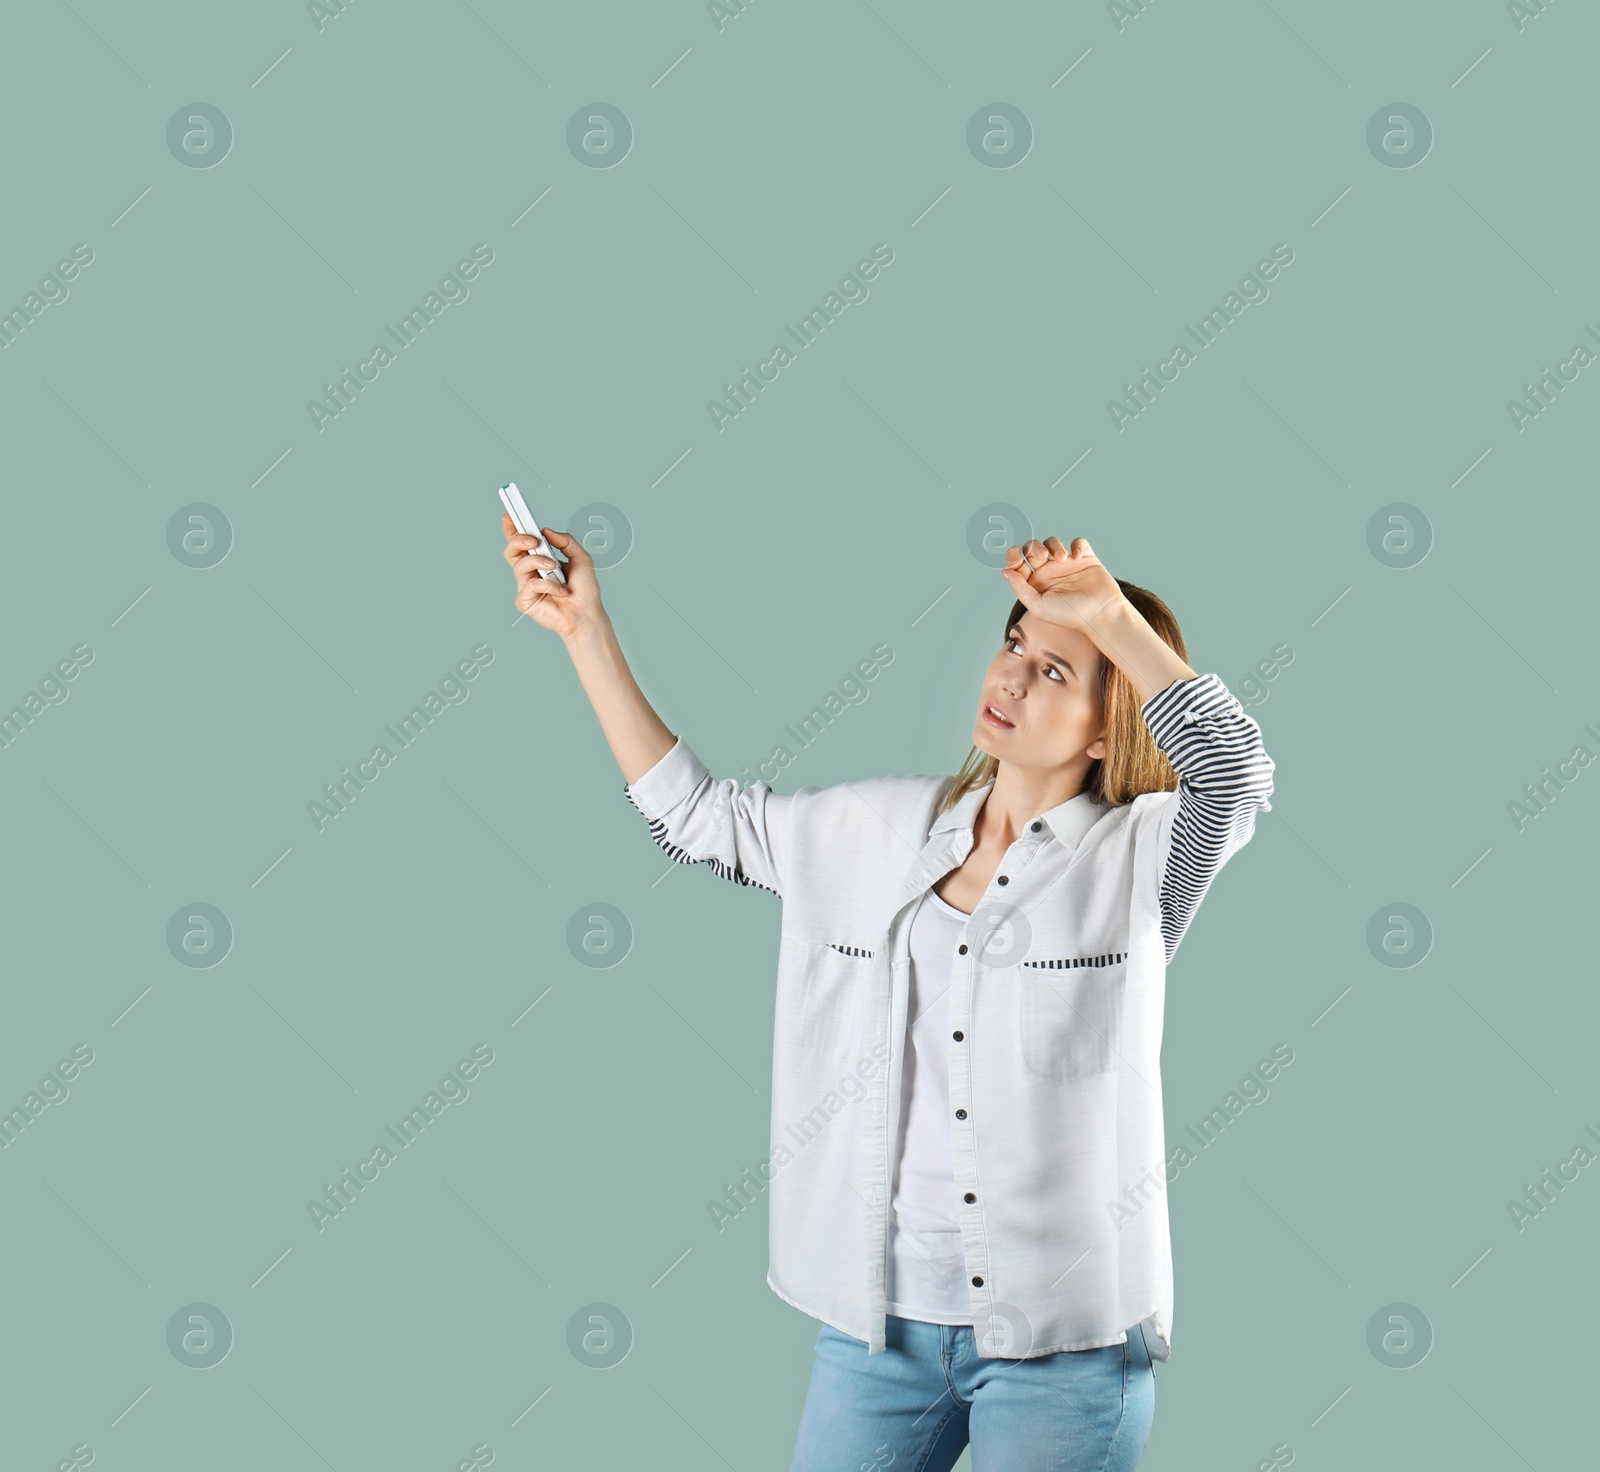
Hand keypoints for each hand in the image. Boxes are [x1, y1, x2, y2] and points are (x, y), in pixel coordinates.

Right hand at [501, 514, 606, 639]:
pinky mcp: (525, 601)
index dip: (512, 529)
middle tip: (534, 541)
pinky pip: (530, 585)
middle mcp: (530, 573)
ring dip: (538, 562)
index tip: (509, 516)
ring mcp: (526, 587)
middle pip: (511, 551)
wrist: (587, 614)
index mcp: (540, 561)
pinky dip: (548, 585)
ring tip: (554, 567)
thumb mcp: (581, 558)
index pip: (521, 543)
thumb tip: (547, 531)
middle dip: (519, 540)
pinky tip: (559, 591)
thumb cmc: (584, 590)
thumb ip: (566, 541)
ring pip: (519, 565)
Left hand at [999, 536, 1126, 639]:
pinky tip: (1077, 557)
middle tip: (1043, 555)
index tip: (1014, 552)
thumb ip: (1020, 588)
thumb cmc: (1068, 615)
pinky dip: (1077, 545)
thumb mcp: (1038, 605)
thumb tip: (1004, 571)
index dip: (1013, 556)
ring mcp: (1068, 564)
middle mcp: (1050, 572)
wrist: (1099, 614)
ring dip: (1054, 546)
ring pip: (1053, 543)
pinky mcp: (1086, 559)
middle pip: (1034, 549)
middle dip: (1034, 547)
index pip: (1019, 564)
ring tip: (1062, 559)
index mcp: (1036, 583)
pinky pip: (1078, 543)